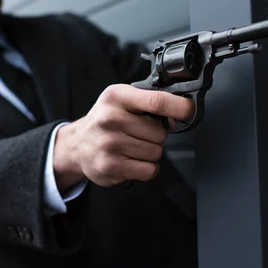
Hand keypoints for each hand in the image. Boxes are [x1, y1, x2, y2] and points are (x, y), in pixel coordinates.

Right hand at [53, 84, 193, 188]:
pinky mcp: (110, 166)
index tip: (189, 111)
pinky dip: (146, 168)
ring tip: (131, 147)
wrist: (77, 145)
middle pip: (159, 133)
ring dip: (149, 153)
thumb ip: (148, 102)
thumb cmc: (105, 121)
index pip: (156, 101)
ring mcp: (109, 143)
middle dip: (155, 136)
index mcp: (116, 97)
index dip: (179, 108)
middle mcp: (110, 118)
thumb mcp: (121, 100)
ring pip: (155, 153)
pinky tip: (131, 160)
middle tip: (138, 134)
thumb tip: (180, 112)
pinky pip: (149, 170)